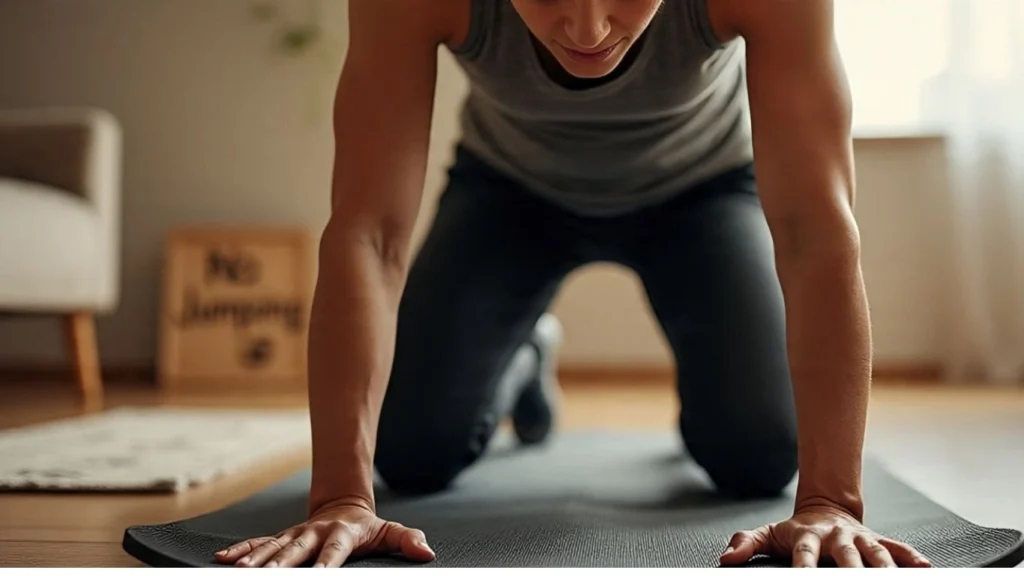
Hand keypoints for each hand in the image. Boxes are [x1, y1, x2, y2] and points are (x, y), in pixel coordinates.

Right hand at [213, 502, 434, 567]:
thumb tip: (426, 551)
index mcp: (341, 534)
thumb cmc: (366, 528)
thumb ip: (406, 540)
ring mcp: (296, 534)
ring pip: (273, 547)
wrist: (344, 506)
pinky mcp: (283, 537)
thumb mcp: (389, 531)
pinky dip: (241, 550)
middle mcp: (314, 532)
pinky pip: (259, 543)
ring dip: (255, 559)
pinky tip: (223, 560)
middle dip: (279, 565)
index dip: (324, 566)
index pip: (332, 553)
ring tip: (238, 571)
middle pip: (295, 550)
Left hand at [719, 504, 932, 567]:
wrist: (825, 509)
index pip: (805, 556)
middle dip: (853, 574)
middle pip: (847, 558)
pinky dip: (912, 559)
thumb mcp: (769, 534)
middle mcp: (837, 538)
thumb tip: (725, 559)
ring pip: (876, 555)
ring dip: (884, 570)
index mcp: (808, 537)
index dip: (805, 567)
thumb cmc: (796, 530)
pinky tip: (926, 569)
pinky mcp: (878, 541)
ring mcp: (859, 539)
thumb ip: (747, 544)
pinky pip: (898, 549)